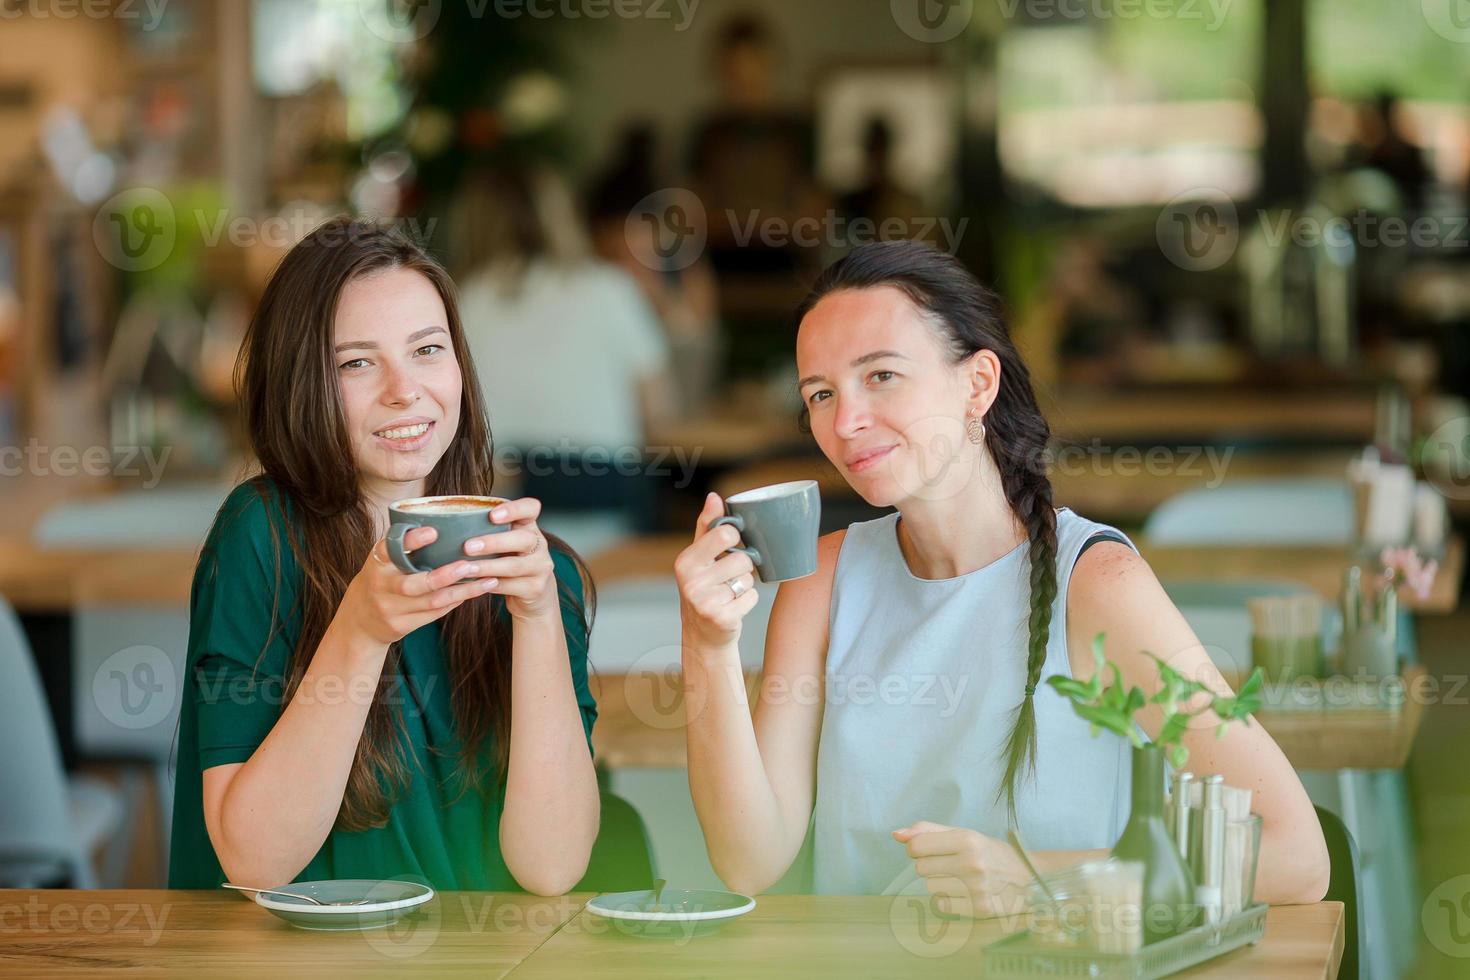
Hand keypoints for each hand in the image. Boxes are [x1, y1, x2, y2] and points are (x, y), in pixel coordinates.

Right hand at [342, 527, 497, 647]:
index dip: (411, 540)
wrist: (359, 621)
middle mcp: (381, 586)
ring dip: (462, 591)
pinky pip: (434, 613)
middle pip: (413, 584)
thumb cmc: (381, 579)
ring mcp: (391, 609)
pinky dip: (456, 601)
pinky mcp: (401, 626)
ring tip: (487, 580)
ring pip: (431, 602)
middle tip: (468, 565)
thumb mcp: (382, 560)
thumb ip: (403, 546)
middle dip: (443, 576)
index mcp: (376, 563)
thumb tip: (446, 524)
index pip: (389, 549)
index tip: (434, 531)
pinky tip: (474, 591)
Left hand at [462, 496, 557, 623]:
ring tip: (467, 569)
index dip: (514, 509)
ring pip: (516, 565)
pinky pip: (513, 586)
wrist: (533, 592)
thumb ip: (485, 529)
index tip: (492, 515)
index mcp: (528, 526)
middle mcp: (538, 544)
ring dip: (489, 566)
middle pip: (523, 539)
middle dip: (495, 542)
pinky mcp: (536, 588)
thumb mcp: (503, 541)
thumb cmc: (507, 559)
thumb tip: (443, 521)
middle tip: (468, 546)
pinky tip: (476, 584)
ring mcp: (541, 567)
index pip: (531, 508)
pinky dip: (492, 585)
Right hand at [675, 492, 758, 647]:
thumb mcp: (700, 557)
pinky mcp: (722, 618)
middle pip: (742, 559)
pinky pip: (753, 598)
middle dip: (742, 568)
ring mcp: (705, 601)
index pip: (725, 534)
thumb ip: (707, 526)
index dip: (735, 540)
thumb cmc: (704, 588)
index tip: (730, 548)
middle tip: (729, 577)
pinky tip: (733, 607)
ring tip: (729, 593)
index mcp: (686, 561)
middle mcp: (691, 581)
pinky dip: (748, 601)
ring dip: (745, 585)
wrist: (702, 634)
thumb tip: (714, 496)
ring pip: (748, 579)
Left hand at [892, 821, 1031, 919]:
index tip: (931, 849)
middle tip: (951, 864)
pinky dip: (948, 899)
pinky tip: (964, 893)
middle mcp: (971, 864)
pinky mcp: (978, 909)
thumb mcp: (965, 834)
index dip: (918, 848)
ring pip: (930, 887)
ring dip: (940, 883)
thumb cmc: (992, 853)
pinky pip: (942, 905)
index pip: (917, 846)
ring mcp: (975, 889)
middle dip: (931, 865)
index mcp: (968, 840)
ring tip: (960, 878)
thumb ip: (929, 831)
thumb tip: (896, 835)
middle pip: (921, 868)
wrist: (1029, 879)